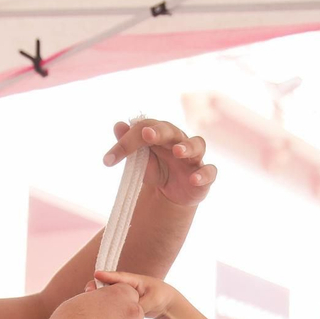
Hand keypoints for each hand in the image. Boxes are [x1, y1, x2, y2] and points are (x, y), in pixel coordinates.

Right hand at [91, 270, 178, 318]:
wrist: (164, 303)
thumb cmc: (160, 296)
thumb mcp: (153, 300)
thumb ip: (140, 305)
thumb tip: (128, 313)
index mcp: (133, 280)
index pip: (118, 277)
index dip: (107, 275)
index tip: (96, 274)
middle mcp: (124, 285)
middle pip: (106, 284)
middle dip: (96, 285)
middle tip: (88, 290)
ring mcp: (120, 294)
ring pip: (106, 294)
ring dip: (97, 296)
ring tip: (88, 300)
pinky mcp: (119, 303)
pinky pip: (109, 303)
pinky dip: (102, 306)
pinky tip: (96, 312)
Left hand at [101, 118, 216, 206]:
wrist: (172, 193)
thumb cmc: (156, 170)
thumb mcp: (140, 161)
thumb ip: (129, 145)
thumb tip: (118, 125)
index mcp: (161, 135)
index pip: (145, 129)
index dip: (128, 141)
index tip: (109, 159)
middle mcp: (179, 141)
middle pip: (172, 131)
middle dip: (160, 132)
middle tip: (147, 134)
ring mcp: (194, 158)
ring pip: (198, 145)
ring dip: (188, 147)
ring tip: (177, 151)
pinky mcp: (205, 176)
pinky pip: (209, 171)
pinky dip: (203, 174)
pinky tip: (194, 179)